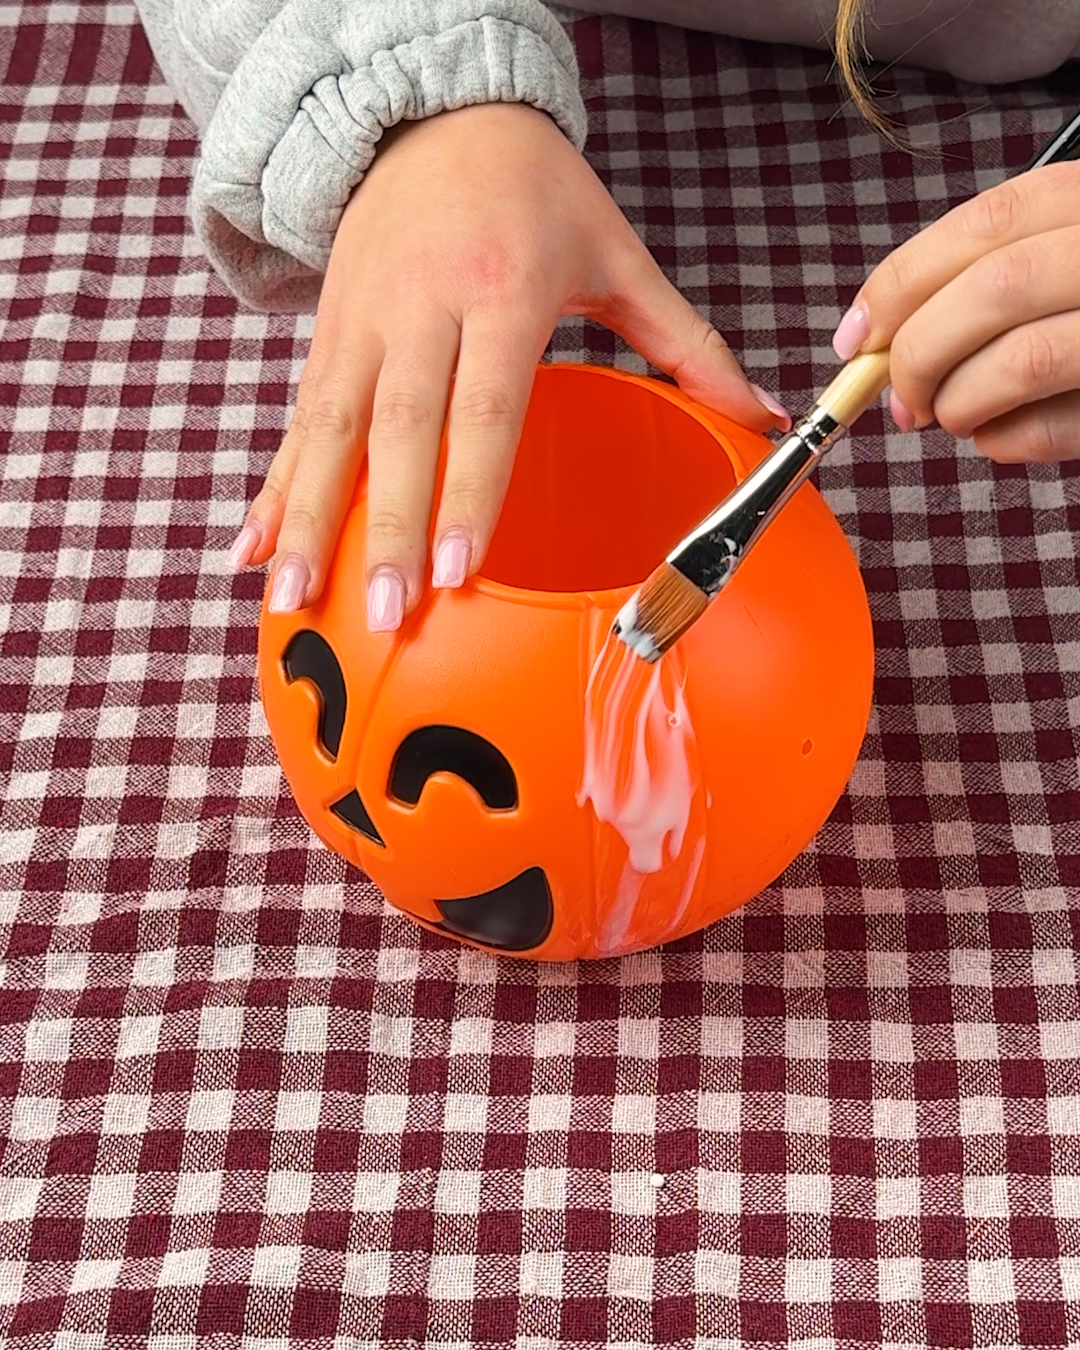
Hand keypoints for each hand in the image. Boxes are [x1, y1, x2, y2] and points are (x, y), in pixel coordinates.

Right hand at [228, 102, 788, 629]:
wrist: (435, 110)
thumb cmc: (538, 190)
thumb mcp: (618, 251)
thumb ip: (687, 340)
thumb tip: (763, 413)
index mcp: (503, 288)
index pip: (483, 406)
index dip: (467, 490)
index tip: (455, 570)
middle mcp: (422, 307)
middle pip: (398, 432)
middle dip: (386, 528)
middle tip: (384, 613)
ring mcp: (363, 320)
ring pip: (329, 432)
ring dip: (310, 520)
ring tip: (292, 596)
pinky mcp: (326, 331)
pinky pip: (296, 419)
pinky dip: (274, 485)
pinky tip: (249, 545)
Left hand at [832, 161, 1079, 462]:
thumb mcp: (1058, 258)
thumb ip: (987, 279)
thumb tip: (876, 340)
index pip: (986, 224)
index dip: (902, 284)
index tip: (855, 339)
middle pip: (996, 291)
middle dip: (920, 356)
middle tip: (900, 402)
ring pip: (1024, 361)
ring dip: (960, 404)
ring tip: (951, 417)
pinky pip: (1059, 428)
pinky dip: (1007, 442)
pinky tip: (1002, 435)